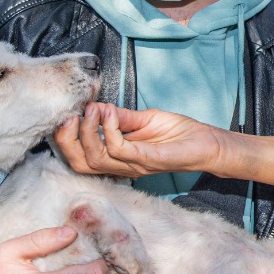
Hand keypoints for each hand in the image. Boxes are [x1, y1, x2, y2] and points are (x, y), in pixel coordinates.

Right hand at [55, 103, 222, 177]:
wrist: (208, 143)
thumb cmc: (178, 133)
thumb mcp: (144, 119)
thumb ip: (121, 117)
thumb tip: (97, 106)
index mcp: (117, 158)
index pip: (79, 158)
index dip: (66, 139)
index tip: (67, 114)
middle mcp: (122, 166)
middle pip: (80, 164)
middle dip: (67, 140)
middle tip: (70, 116)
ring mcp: (134, 165)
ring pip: (96, 159)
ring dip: (89, 131)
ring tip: (92, 110)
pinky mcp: (149, 161)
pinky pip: (120, 151)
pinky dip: (110, 130)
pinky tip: (110, 112)